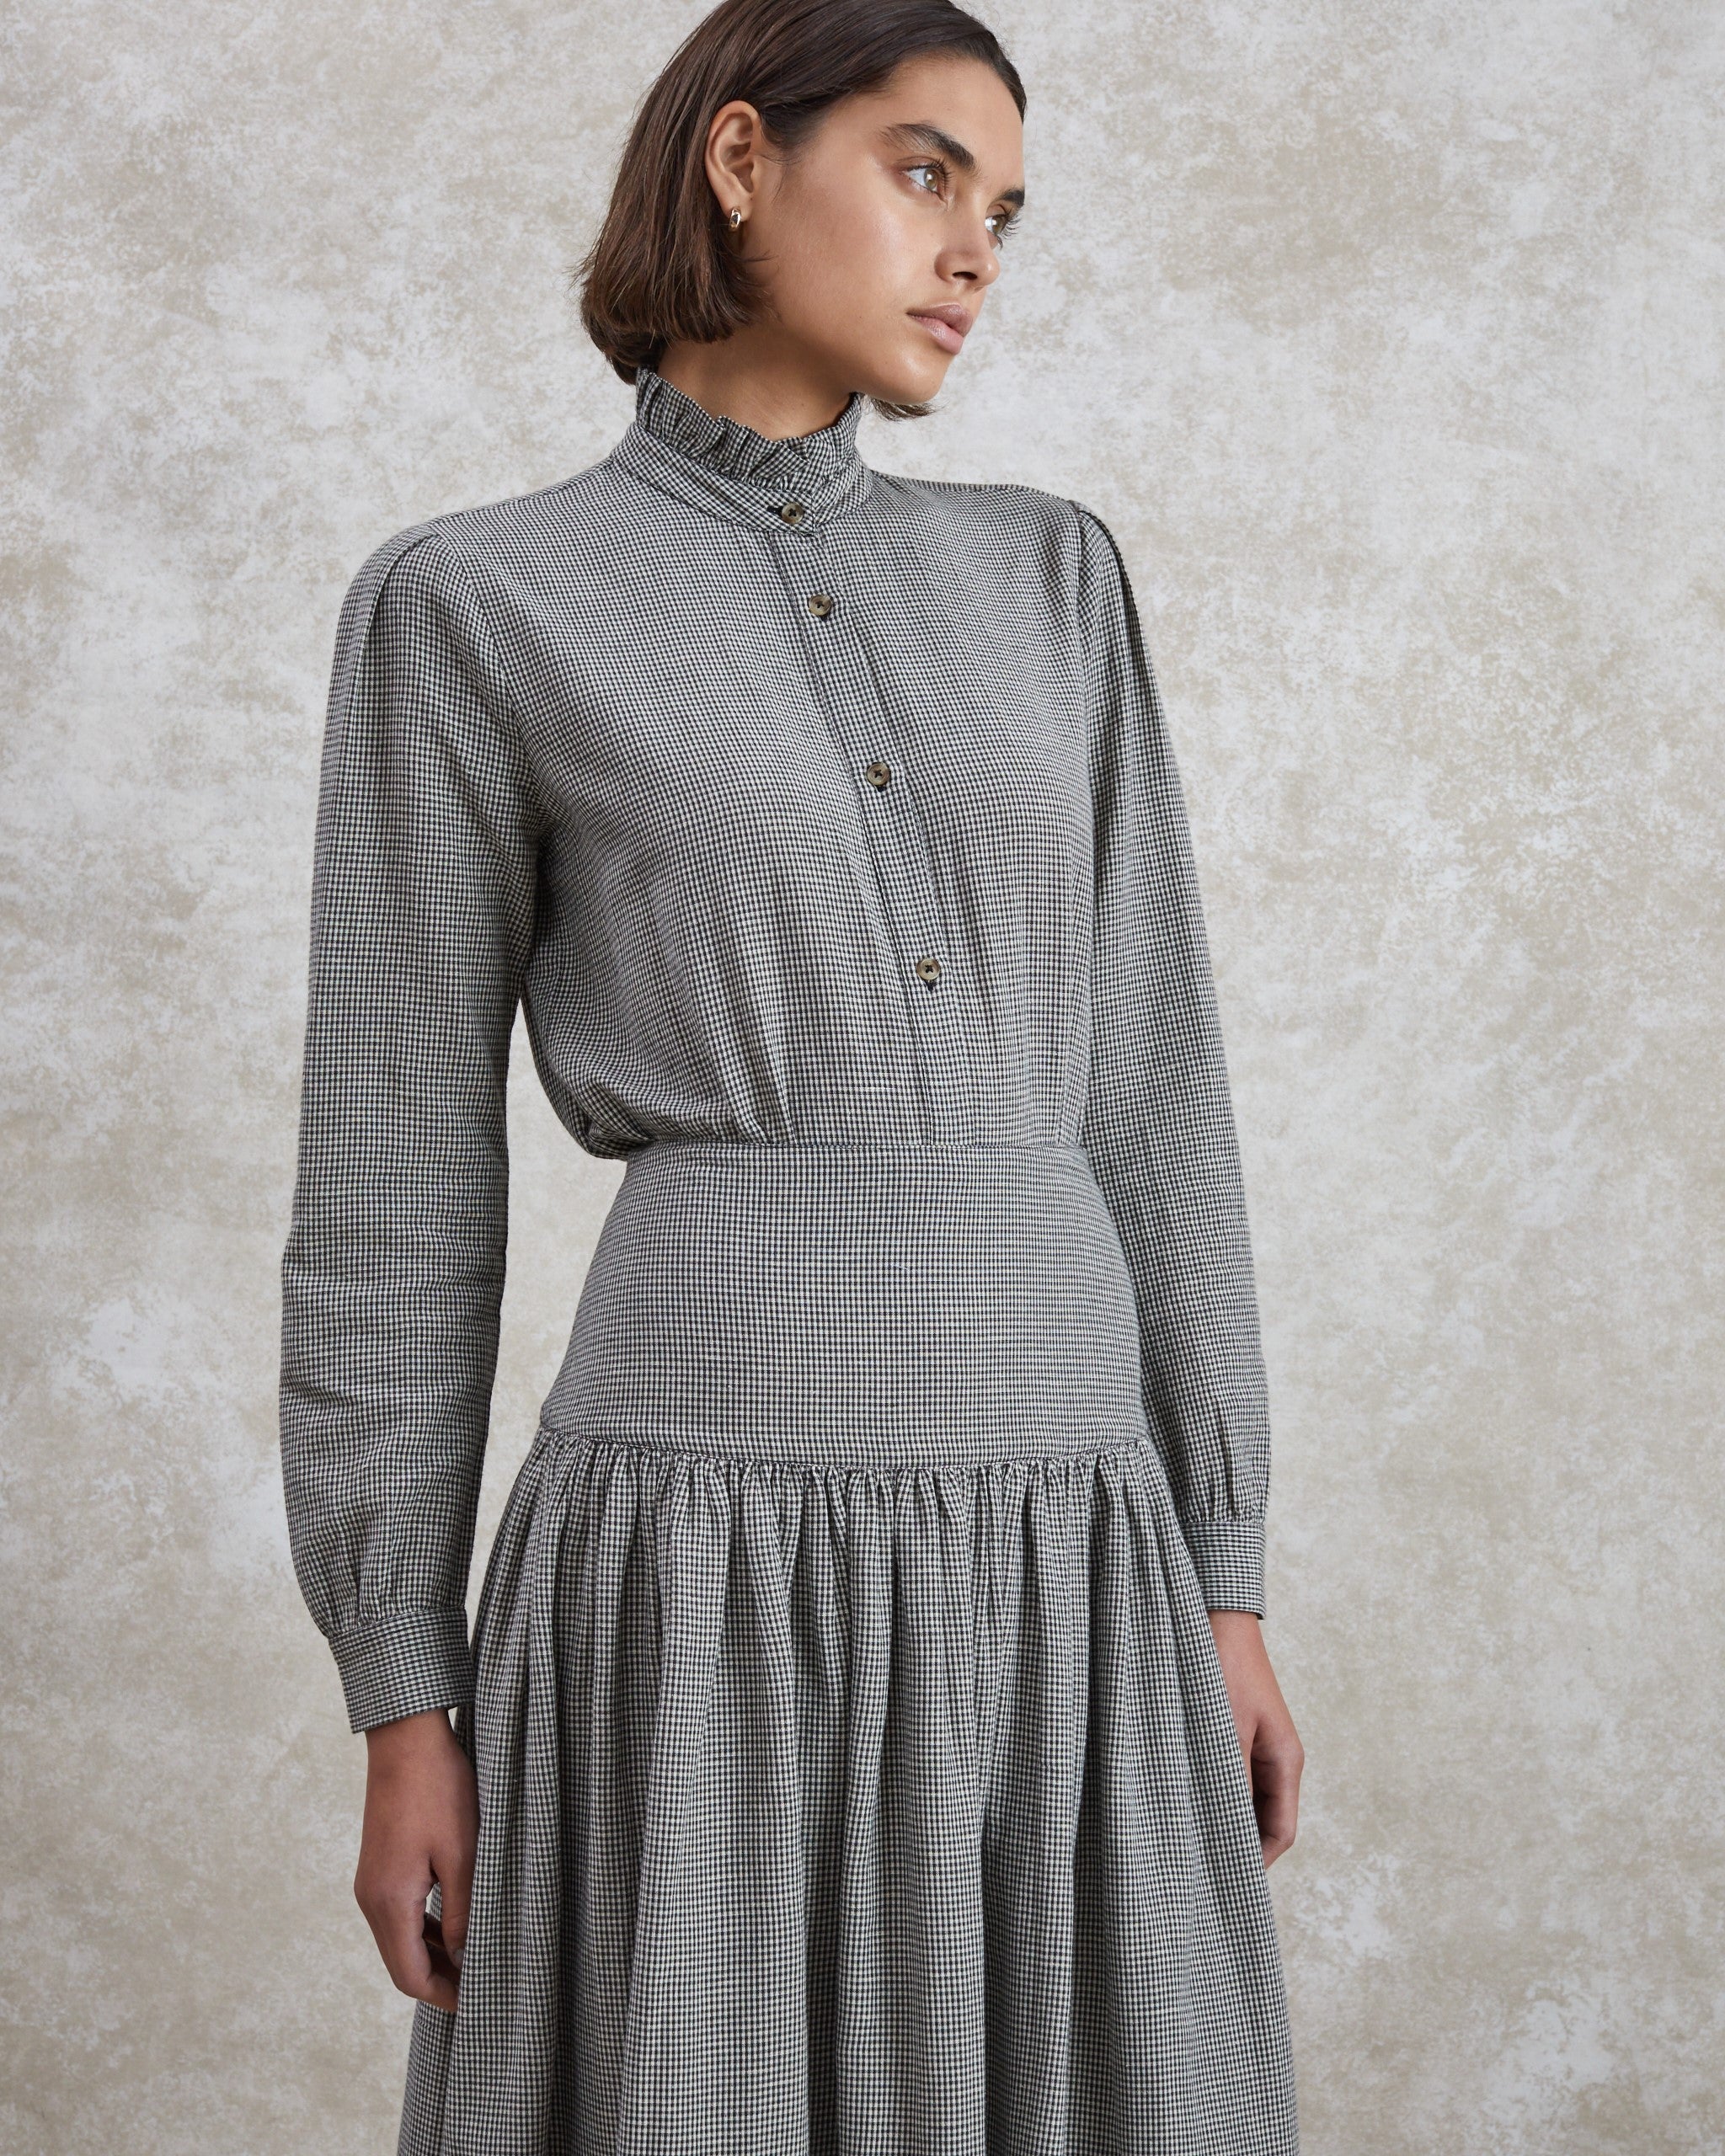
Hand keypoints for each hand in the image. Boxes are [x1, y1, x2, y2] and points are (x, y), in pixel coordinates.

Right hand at [354, 1707, 478, 2011]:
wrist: (406, 1737)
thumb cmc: (439, 1790)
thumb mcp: (463, 1854)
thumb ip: (464, 1913)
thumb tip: (466, 1959)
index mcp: (389, 1902)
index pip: (410, 1976)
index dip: (444, 1996)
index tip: (479, 2004)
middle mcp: (371, 1898)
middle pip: (401, 1963)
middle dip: (441, 1980)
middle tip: (484, 1985)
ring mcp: (372, 1881)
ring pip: (401, 1939)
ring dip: (435, 1953)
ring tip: (477, 1958)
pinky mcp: (380, 1864)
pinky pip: (400, 1913)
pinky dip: (426, 1927)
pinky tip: (457, 1922)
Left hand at [1206, 1611, 1302, 1865]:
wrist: (1214, 1611)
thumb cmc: (1219, 1665)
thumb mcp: (1222, 1731)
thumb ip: (1227, 1783)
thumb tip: (1225, 1835)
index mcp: (1285, 1761)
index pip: (1280, 1833)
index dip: (1255, 1865)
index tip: (1223, 1889)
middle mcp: (1275, 1758)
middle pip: (1262, 1822)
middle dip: (1234, 1848)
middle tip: (1195, 1874)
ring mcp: (1255, 1744)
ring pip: (1242, 1800)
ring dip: (1219, 1819)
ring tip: (1182, 1842)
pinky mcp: (1234, 1732)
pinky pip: (1227, 1776)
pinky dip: (1209, 1794)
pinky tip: (1179, 1802)